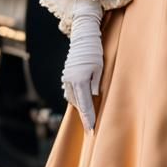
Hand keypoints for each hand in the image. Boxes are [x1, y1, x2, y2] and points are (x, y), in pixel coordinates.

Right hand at [61, 0, 104, 131]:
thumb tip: (93, 96)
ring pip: (73, 98)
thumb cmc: (95, 51)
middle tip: (90, 129)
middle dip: (84, 116)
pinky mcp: (66, 75)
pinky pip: (70, 91)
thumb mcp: (100, 69)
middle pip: (78, 104)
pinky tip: (81, 102)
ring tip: (88, 117)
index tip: (92, 130)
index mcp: (80, 81)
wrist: (83, 36)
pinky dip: (76, 98)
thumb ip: (96, 84)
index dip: (89, 118)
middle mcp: (70, 81)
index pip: (85, 105)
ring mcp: (66, 78)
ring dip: (80, 107)